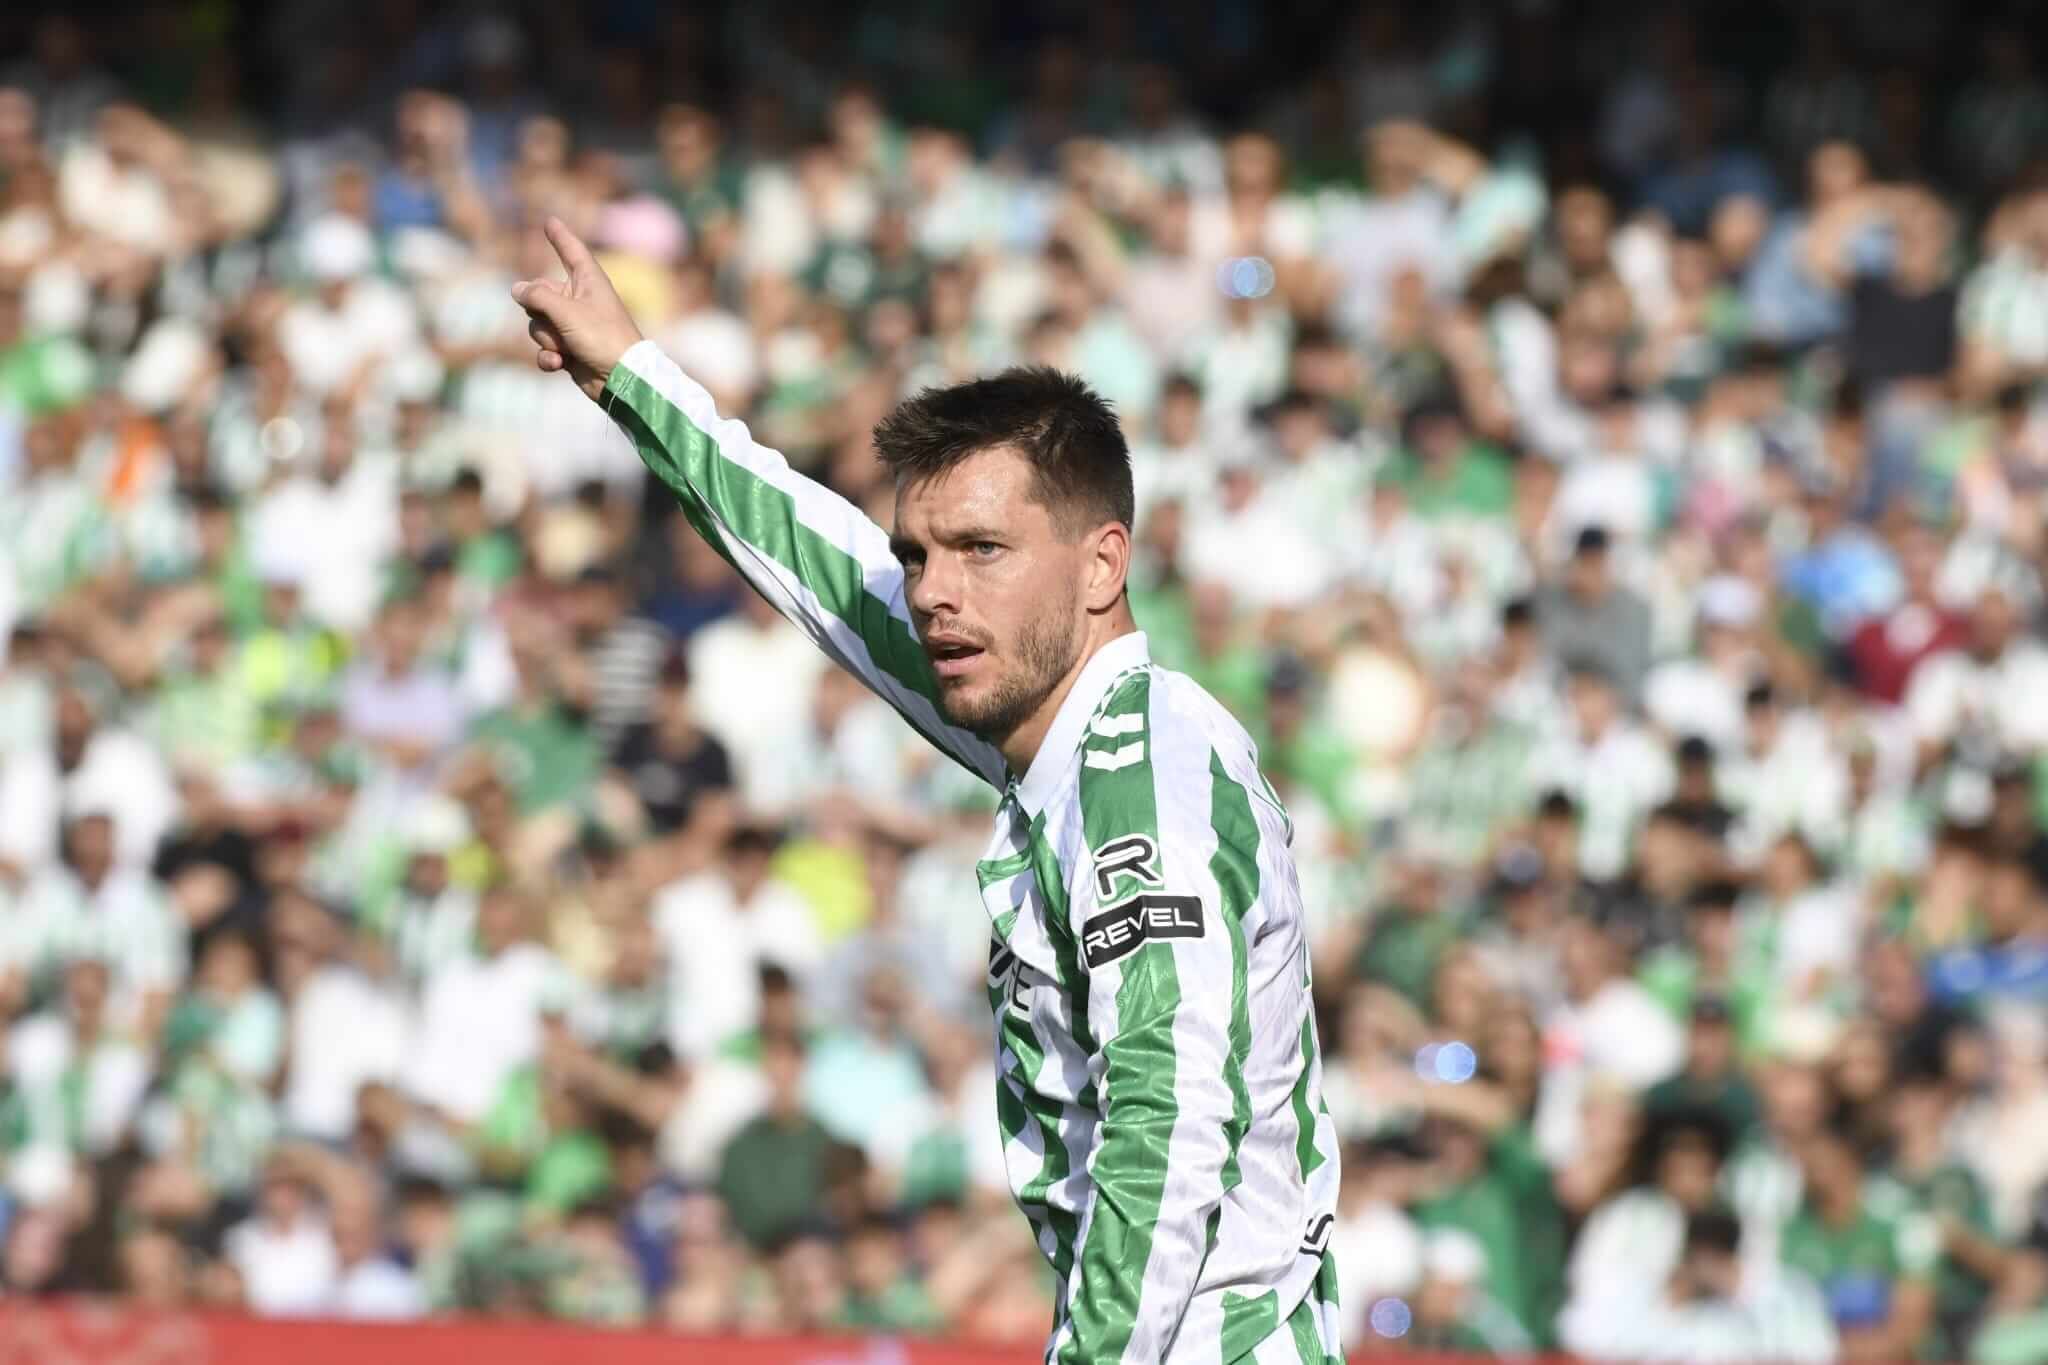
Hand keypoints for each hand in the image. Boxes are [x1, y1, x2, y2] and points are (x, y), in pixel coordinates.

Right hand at [511, 216, 643, 402]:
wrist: (621, 379)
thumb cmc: (602, 337)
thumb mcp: (566, 311)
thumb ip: (537, 296)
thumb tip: (516, 289)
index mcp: (588, 281)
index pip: (571, 251)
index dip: (560, 236)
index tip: (550, 221)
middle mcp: (579, 299)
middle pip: (539, 294)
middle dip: (538, 310)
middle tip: (555, 323)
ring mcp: (573, 325)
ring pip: (538, 324)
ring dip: (547, 339)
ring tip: (568, 348)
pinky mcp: (569, 349)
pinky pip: (545, 348)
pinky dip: (549, 357)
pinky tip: (560, 364)